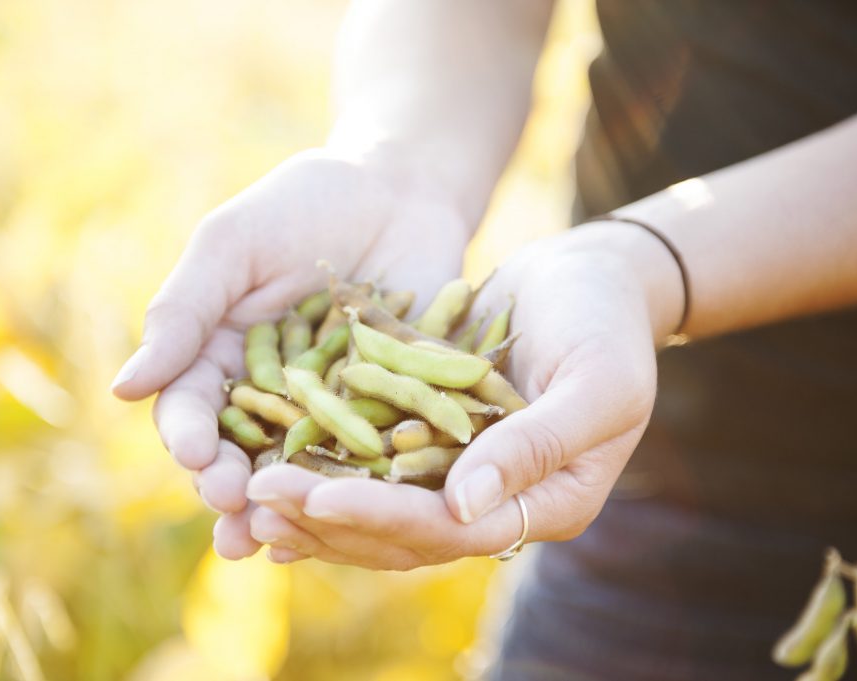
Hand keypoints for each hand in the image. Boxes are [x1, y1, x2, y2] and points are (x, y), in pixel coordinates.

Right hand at [110, 148, 468, 558]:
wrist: (398, 189)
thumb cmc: (303, 204)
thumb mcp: (232, 245)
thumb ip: (184, 312)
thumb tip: (124, 389)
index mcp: (221, 355)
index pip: (192, 406)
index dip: (188, 434)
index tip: (191, 454)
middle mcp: (272, 392)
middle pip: (243, 452)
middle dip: (232, 484)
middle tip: (231, 509)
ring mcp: (333, 405)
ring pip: (302, 466)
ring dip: (288, 504)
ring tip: (275, 539)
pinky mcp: (390, 407)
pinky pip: (373, 451)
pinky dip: (362, 483)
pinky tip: (355, 511)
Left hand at [245, 222, 683, 568]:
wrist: (594, 274)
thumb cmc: (609, 323)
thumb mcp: (595, 381)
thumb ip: (537, 444)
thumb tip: (462, 505)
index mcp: (548, 503)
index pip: (455, 530)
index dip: (384, 518)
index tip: (315, 499)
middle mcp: (501, 500)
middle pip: (406, 531)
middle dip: (331, 519)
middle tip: (256, 504)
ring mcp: (464, 470)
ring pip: (381, 504)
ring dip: (316, 503)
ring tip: (248, 497)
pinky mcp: (434, 434)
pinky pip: (373, 459)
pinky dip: (326, 461)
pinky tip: (271, 458)